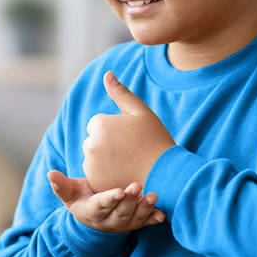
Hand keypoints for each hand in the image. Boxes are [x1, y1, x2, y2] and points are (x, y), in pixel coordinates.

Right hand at [49, 169, 164, 232]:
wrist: (93, 215)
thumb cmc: (81, 197)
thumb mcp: (68, 193)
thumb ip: (60, 184)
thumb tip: (50, 173)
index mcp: (92, 212)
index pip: (101, 206)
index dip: (110, 199)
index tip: (119, 191)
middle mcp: (109, 221)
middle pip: (120, 212)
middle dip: (129, 201)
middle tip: (137, 186)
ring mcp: (124, 223)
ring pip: (135, 218)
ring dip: (144, 208)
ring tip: (153, 196)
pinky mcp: (135, 223)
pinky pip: (146, 223)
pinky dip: (154, 219)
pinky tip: (162, 214)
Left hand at [80, 71, 175, 191]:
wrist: (166, 174)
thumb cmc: (155, 140)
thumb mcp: (141, 112)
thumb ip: (121, 93)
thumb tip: (106, 73)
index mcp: (100, 124)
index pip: (98, 123)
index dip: (116, 129)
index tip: (131, 137)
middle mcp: (91, 145)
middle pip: (93, 140)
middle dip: (107, 144)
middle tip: (130, 151)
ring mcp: (91, 166)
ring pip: (93, 157)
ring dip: (105, 160)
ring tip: (128, 163)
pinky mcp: (94, 183)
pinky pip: (94, 174)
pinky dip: (105, 175)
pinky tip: (123, 174)